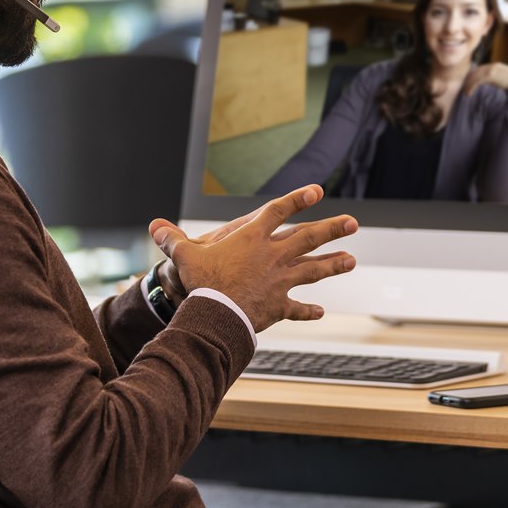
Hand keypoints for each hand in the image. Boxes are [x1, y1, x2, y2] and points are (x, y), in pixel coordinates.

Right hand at [147, 185, 357, 332]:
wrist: (215, 315)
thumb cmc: (201, 282)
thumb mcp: (184, 257)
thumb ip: (172, 240)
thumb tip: (154, 226)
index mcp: (252, 238)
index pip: (278, 212)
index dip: (297, 199)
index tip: (316, 191)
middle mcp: (272, 256)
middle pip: (308, 238)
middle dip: (332, 229)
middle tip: (353, 223)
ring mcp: (279, 281)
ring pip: (312, 270)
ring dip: (333, 265)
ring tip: (352, 260)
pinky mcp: (278, 305)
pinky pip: (296, 308)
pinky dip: (308, 310)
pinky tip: (321, 312)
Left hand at [464, 62, 507, 91]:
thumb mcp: (503, 79)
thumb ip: (496, 79)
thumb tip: (493, 83)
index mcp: (494, 66)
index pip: (479, 70)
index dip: (473, 77)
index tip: (469, 84)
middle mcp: (492, 66)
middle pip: (475, 72)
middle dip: (469, 81)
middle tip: (465, 89)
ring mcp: (491, 70)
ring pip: (475, 77)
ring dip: (468, 85)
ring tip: (466, 93)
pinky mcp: (491, 75)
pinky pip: (477, 81)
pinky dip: (471, 87)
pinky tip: (469, 93)